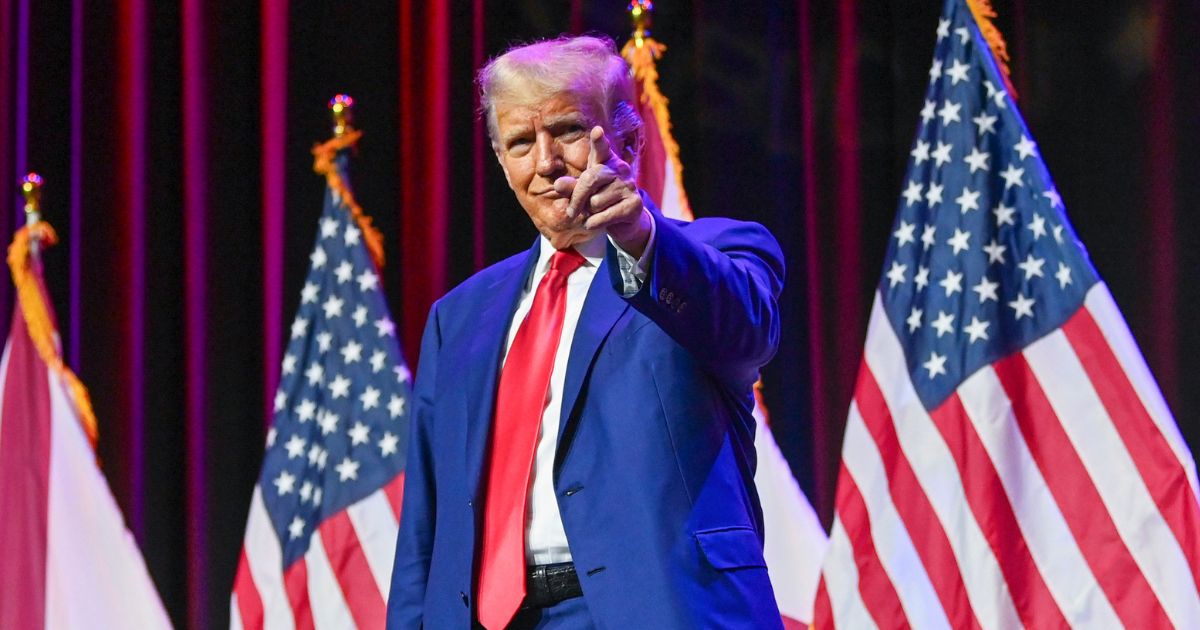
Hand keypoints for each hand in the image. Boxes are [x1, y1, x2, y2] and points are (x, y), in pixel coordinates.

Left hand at [553, 126, 650, 256]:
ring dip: (589, 213)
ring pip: (596, 202)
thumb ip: (571, 187)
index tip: (597, 131)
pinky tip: (596, 223)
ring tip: (595, 213)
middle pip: (590, 179)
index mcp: (606, 161)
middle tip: (571, 212)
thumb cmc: (600, 200)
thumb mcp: (584, 191)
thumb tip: (558, 184)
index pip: (601, 149)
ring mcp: (629, 186)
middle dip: (577, 198)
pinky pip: (604, 216)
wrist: (625, 220)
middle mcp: (620, 169)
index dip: (598, 141)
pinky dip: (594, 223)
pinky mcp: (634, 204)